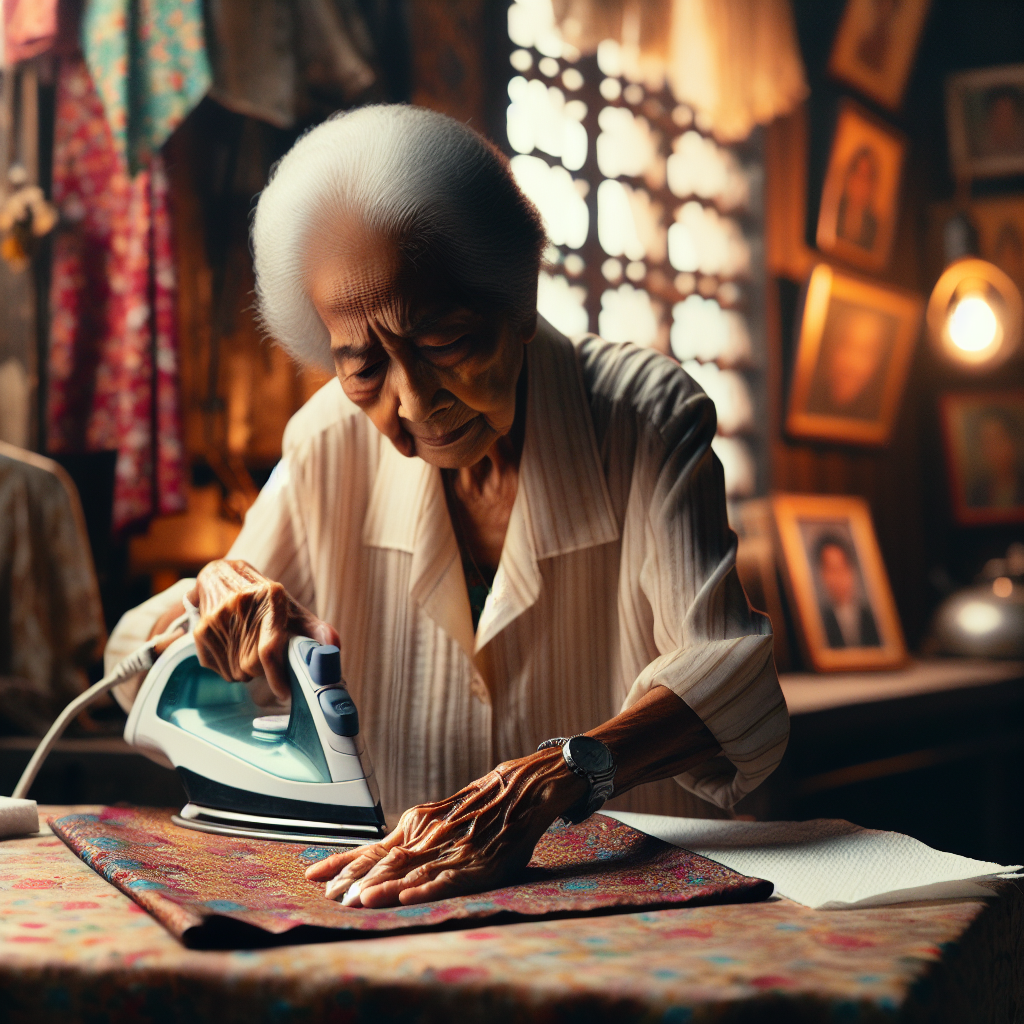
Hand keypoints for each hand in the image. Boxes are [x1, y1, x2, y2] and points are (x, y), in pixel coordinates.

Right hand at [187, 560, 338, 701]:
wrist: (222, 577)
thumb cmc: (265, 600)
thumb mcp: (292, 610)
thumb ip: (316, 630)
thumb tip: (333, 647)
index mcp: (271, 596)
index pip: (270, 648)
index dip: (277, 675)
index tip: (285, 693)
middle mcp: (241, 603)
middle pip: (252, 664)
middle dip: (262, 671)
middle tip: (267, 659)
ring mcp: (217, 617)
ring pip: (235, 671)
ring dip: (246, 672)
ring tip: (249, 650)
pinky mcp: (200, 630)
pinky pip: (217, 670)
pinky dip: (228, 669)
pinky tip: (232, 649)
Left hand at [305, 749, 585, 906]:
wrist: (520, 790)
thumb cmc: (477, 807)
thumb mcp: (439, 814)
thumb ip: (412, 834)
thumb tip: (377, 854)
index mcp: (416, 825)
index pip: (371, 848)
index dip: (342, 863)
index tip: (314, 875)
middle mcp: (428, 836)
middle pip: (385, 863)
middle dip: (356, 881)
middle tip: (332, 897)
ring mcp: (451, 850)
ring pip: (412, 871)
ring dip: (384, 887)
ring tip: (361, 900)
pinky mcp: (476, 864)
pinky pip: (447, 879)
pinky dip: (426, 888)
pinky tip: (408, 897)